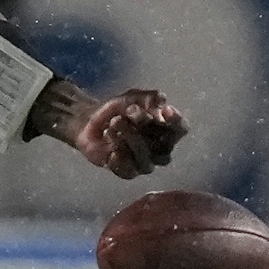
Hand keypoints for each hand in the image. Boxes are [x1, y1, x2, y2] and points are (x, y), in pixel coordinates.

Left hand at [73, 88, 187, 178]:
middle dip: (144, 125)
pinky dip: (118, 155)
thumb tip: (162, 98)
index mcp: (165, 131)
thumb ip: (146, 97)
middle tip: (127, 112)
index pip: (180, 129)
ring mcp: (144, 163)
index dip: (176, 121)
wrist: (88, 122)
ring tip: (112, 124)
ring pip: (145, 157)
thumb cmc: (116, 111)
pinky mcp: (127, 171)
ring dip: (128, 138)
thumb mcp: (130, 98)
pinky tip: (110, 146)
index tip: (164, 109)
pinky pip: (128, 169)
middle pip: (164, 144)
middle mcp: (160, 150)